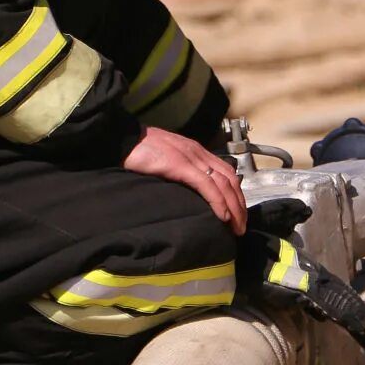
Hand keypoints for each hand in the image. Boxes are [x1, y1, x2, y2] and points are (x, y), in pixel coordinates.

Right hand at [123, 127, 246, 232]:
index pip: (227, 172)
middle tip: (242, 226)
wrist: (122, 138)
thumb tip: (187, 190)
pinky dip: (218, 202)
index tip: (238, 213)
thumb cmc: (139, 150)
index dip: (236, 194)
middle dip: (239, 205)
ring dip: (234, 208)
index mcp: (197, 151)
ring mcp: (192, 158)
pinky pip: (207, 186)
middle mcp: (199, 153)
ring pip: (223, 184)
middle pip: (231, 180)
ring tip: (237, 227)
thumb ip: (180, 170)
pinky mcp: (181, 165)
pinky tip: (223, 216)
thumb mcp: (167, 159)